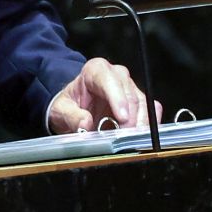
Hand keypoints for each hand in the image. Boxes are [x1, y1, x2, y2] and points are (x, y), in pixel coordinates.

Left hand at [47, 57, 161, 134]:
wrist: (75, 106)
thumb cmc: (69, 104)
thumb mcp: (60, 110)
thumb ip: (71, 116)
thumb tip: (85, 123)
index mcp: (96, 70)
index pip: (110, 81)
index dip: (118, 99)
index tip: (122, 118)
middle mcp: (117, 75)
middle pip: (130, 95)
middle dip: (131, 119)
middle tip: (124, 138)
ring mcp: (130, 87)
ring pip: (144, 104)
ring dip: (140, 125)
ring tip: (131, 141)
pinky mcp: (140, 101)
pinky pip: (152, 111)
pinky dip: (148, 125)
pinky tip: (139, 137)